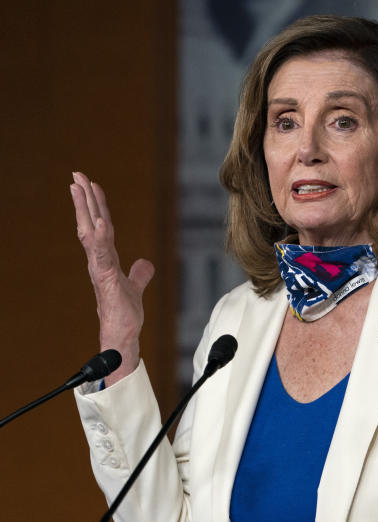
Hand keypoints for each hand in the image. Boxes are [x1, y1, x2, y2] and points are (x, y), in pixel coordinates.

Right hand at [71, 172, 153, 384]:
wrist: (121, 336)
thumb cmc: (124, 314)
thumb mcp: (135, 287)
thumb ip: (139, 274)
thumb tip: (145, 263)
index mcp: (105, 259)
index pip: (101, 226)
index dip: (96, 206)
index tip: (91, 185)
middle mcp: (98, 261)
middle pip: (90, 223)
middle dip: (83, 199)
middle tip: (76, 175)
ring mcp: (99, 269)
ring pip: (90, 233)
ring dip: (86, 210)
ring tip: (81, 188)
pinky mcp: (105, 279)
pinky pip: (102, 254)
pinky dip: (101, 237)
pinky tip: (101, 221)